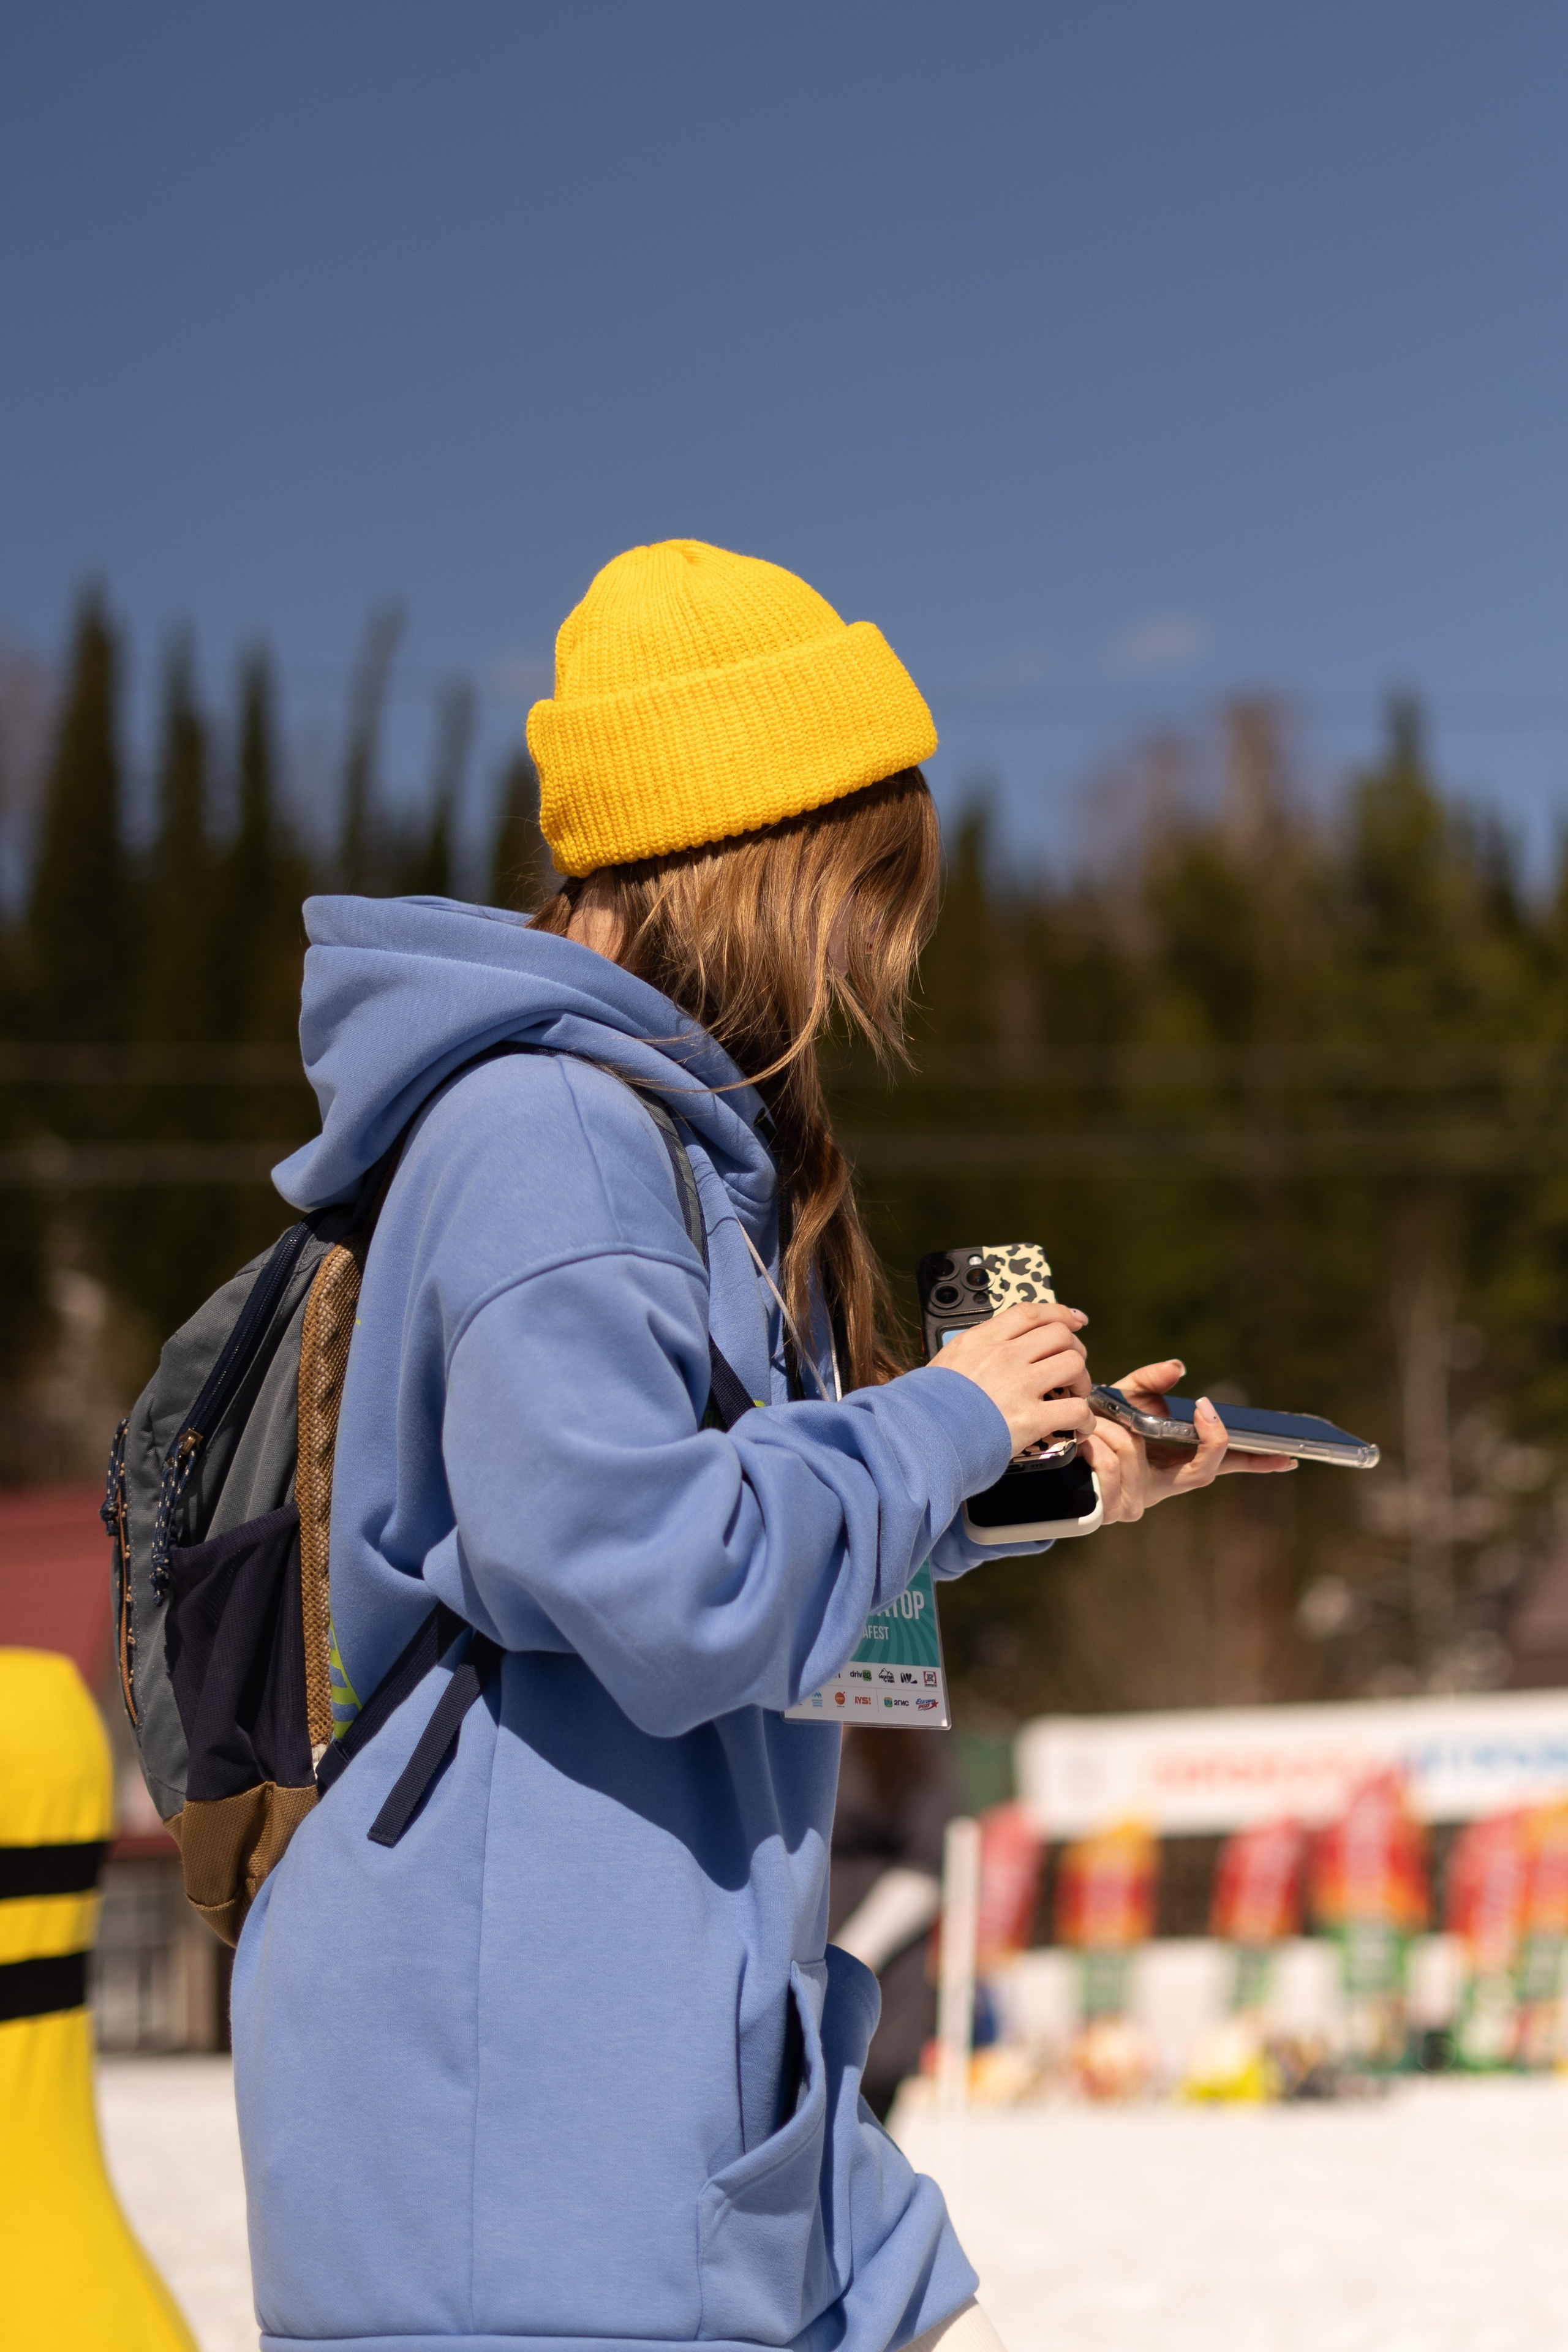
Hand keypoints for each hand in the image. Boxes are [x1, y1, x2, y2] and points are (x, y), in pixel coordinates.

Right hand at [934, 1301, 1093, 1456]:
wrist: (920, 1437)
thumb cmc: (928, 1407)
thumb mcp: (947, 1363)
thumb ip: (974, 1352)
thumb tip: (992, 1351)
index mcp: (981, 1340)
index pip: (1029, 1313)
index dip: (1058, 1313)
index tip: (1074, 1320)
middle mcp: (1003, 1356)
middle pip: (1060, 1335)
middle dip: (1075, 1349)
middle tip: (1072, 1369)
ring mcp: (1018, 1385)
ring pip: (1073, 1365)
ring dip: (1082, 1381)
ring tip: (1075, 1396)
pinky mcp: (1030, 1418)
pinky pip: (1075, 1410)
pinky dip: (1084, 1419)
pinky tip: (1078, 1428)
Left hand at [1082, 1358, 1295, 1523]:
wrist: (1056, 1448)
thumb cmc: (1097, 1423)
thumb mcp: (1126, 1397)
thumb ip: (1151, 1382)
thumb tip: (1178, 1369)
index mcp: (1176, 1465)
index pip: (1224, 1466)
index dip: (1256, 1463)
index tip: (1285, 1456)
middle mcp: (1165, 1488)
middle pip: (1204, 1470)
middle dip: (1199, 1435)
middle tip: (1203, 1407)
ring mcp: (1140, 1503)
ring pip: (1140, 1458)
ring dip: (1114, 1430)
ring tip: (1097, 1422)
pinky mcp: (1111, 1510)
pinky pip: (1109, 1468)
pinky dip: (1096, 1446)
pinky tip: (1085, 1442)